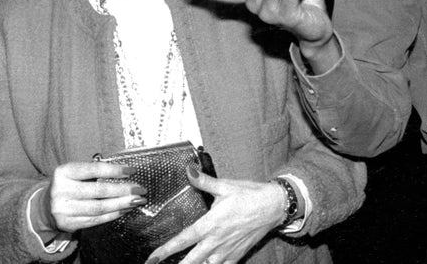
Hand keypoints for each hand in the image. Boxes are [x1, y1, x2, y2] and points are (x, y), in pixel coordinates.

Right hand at [35, 162, 145, 234]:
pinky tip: (125, 209)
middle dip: (123, 190)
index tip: (132, 171)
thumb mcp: (76, 173)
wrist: (45, 207)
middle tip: (140, 189)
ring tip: (137, 200)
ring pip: (99, 208)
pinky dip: (113, 214)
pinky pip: (95, 220)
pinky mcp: (67, 224)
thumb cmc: (69, 185)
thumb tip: (127, 173)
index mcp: (63, 172)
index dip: (114, 170)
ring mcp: (62, 209)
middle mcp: (60, 191)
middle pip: (98, 191)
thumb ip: (96, 171)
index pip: (93, 169)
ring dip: (122, 204)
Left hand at [145, 166, 292, 263]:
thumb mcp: (226, 186)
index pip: (182, 240)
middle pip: (190, 261)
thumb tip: (188, 170)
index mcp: (210, 224)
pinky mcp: (237, 254)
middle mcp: (216, 241)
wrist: (274, 206)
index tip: (152, 258)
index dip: (165, 251)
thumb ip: (204, 181)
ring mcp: (227, 250)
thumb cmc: (250, 195)